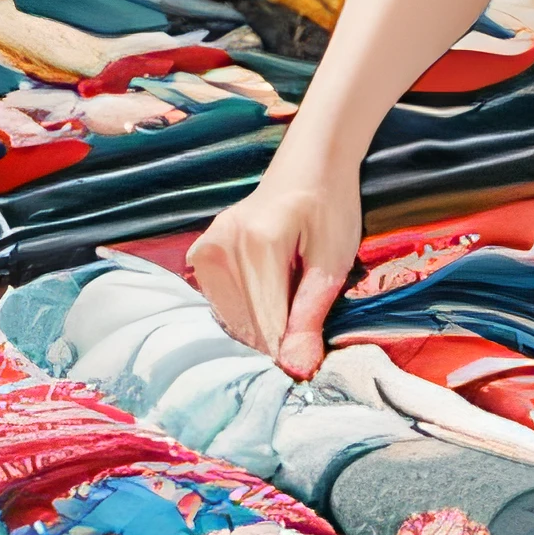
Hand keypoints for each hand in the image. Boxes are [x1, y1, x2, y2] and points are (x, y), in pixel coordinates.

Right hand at [190, 173, 360, 379]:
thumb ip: (311, 314)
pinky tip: (267, 291)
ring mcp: (206, 248)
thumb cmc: (331, 207)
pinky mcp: (200, 253)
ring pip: (229, 320)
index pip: (266, 324)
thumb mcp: (333, 260)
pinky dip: (244, 311)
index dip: (291, 349)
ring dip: (259, 326)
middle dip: (276, 340)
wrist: (311, 166)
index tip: (310, 359)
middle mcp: (222, 245)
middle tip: (305, 326)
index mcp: (259, 243)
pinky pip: (220, 303)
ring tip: (287, 298)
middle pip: (244, 326)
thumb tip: (297, 368)